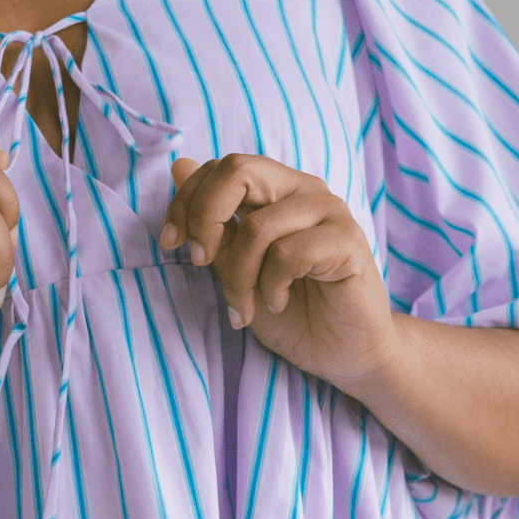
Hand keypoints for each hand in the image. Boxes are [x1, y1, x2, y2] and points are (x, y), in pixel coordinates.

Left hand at [161, 153, 396, 389]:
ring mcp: (330, 212)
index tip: (170, 242)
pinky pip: (288, 254)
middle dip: (204, 218)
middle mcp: (304, 190)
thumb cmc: (292, 312)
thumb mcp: (236, 269)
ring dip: (238, 278)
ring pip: (257, 227)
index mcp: (277, 190)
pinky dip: (271, 286)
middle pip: (238, 170)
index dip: (185, 200)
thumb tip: (179, 165)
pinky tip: (278, 303)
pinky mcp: (348, 242)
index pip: (221, 167)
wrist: (343, 353)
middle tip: (201, 262)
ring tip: (245, 308)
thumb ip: (214, 224)